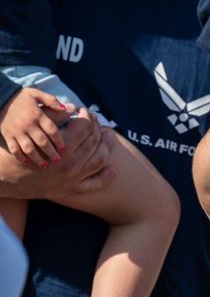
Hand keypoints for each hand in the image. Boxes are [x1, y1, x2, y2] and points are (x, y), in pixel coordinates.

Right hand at [0, 87, 73, 166]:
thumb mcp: (37, 94)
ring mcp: (17, 132)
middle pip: (42, 142)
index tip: (64, 148)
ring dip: (37, 158)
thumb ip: (52, 100)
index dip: (59, 140)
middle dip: (51, 152)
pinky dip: (20, 157)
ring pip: (28, 148)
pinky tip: (27, 162)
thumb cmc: (21, 97)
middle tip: (58, 160)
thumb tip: (67, 108)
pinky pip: (14, 149)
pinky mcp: (8, 136)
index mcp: (37, 115)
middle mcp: (28, 125)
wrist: (0, 99)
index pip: (51, 130)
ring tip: (45, 165)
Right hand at [0, 107, 115, 198]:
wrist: (4, 178)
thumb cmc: (19, 150)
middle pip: (93, 141)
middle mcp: (71, 163)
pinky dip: (105, 177)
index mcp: (63, 146)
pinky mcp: (70, 189)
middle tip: (96, 121)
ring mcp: (72, 178)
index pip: (85, 126)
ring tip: (108, 137)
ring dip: (106, 146)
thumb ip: (54, 117)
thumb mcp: (33, 131)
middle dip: (96, 128)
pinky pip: (94, 184)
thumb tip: (73, 107)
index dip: (86, 116)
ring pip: (99, 159)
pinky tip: (113, 169)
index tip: (84, 112)